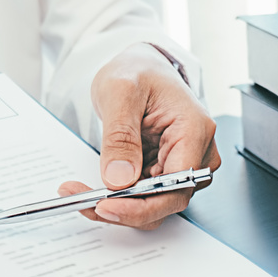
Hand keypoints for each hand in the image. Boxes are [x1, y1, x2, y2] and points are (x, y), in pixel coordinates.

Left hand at [58, 43, 219, 229]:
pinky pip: (144, 196)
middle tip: (82, 200)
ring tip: (80, 192)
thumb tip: (120, 178)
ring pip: (153, 205)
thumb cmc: (138, 71)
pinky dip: (118, 197)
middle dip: (123, 208)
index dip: (142, 205)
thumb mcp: (121, 92)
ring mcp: (183, 166)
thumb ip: (120, 137)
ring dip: (116, 205)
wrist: (139, 68)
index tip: (106, 206)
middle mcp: (197, 154)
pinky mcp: (167, 172)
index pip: (176, 187)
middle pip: (164, 202)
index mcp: (194, 131)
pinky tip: (93, 188)